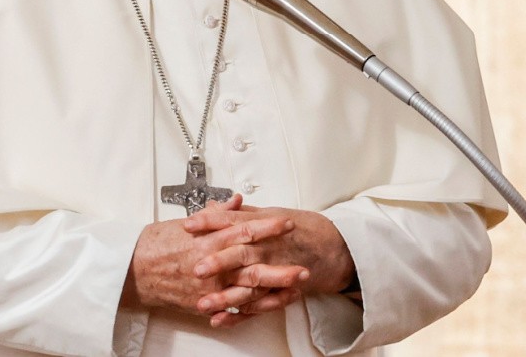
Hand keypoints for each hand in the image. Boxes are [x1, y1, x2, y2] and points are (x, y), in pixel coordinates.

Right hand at [122, 195, 294, 316]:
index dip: (267, 227)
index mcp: (206, 241)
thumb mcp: (183, 222)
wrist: (131, 271)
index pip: (243, 231)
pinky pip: (233, 309)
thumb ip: (215, 214)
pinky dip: (253, 309)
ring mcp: (208, 288)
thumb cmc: (153, 245)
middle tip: (303, 263)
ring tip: (296, 288)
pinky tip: (270, 306)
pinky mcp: (203, 304)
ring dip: (274, 290)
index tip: (286, 223)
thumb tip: (235, 201)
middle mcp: (210, 266)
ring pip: (247, 291)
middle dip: (280, 265)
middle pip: (252, 266)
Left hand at [185, 205, 355, 327]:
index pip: (234, 221)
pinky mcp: (282, 291)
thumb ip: (239, 213)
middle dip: (218, 262)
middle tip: (197, 269)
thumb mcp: (269, 213)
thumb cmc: (301, 228)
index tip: (189, 225)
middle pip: (241, 254)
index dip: (210, 222)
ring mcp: (277, 271)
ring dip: (226, 296)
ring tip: (204, 303)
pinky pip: (260, 306)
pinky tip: (222, 320)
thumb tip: (212, 206)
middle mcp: (269, 248)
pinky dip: (241, 315)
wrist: (337, 247)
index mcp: (264, 226)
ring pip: (249, 285)